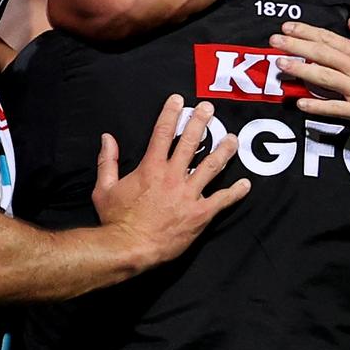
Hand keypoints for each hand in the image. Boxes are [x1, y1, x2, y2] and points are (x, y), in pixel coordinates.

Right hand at [92, 95, 249, 266]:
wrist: (129, 248)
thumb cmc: (116, 220)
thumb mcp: (104, 189)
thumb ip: (107, 162)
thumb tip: (107, 138)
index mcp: (151, 168)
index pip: (163, 132)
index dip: (171, 113)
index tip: (179, 100)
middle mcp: (173, 176)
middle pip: (191, 142)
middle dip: (201, 122)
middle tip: (209, 108)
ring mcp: (189, 195)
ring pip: (212, 167)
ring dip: (224, 151)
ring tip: (233, 139)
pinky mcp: (200, 214)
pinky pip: (222, 200)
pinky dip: (235, 192)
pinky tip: (245, 185)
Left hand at [269, 18, 349, 136]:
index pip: (331, 39)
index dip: (307, 32)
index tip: (287, 26)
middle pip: (322, 54)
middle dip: (296, 46)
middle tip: (273, 41)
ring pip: (324, 77)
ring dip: (301, 70)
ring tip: (280, 65)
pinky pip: (335, 108)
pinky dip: (317, 106)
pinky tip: (300, 103)